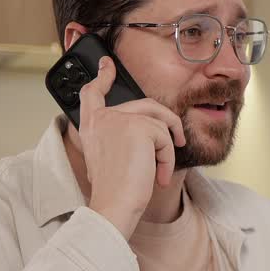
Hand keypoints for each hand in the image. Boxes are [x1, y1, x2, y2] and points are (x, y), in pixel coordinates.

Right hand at [78, 57, 185, 238]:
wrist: (114, 206)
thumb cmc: (113, 190)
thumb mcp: (110, 158)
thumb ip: (121, 138)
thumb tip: (153, 131)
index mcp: (91, 125)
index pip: (92, 93)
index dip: (102, 76)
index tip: (107, 64)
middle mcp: (102, 118)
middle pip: (145, 105)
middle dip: (167, 122)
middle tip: (179, 140)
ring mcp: (119, 119)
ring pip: (159, 121)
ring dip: (168, 147)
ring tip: (162, 168)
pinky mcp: (138, 127)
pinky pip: (165, 137)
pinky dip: (167, 159)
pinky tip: (158, 176)